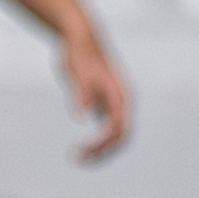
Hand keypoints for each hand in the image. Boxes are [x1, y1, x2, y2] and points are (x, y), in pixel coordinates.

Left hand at [59, 29, 132, 160]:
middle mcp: (120, 102)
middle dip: (102, 151)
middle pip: (120, 135)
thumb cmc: (81, 53)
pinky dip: (96, 141)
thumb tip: (82, 114)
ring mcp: (112, 103)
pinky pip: (105, 128)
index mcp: (120, 96)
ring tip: (78, 157)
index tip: (83, 150)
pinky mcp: (102, 103)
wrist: (80, 38)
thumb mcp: (79, 72)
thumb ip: (82, 93)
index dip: (103, 142)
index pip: (118, 127)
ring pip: (113, 134)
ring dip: (99, 149)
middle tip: (78, 159)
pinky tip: (81, 147)